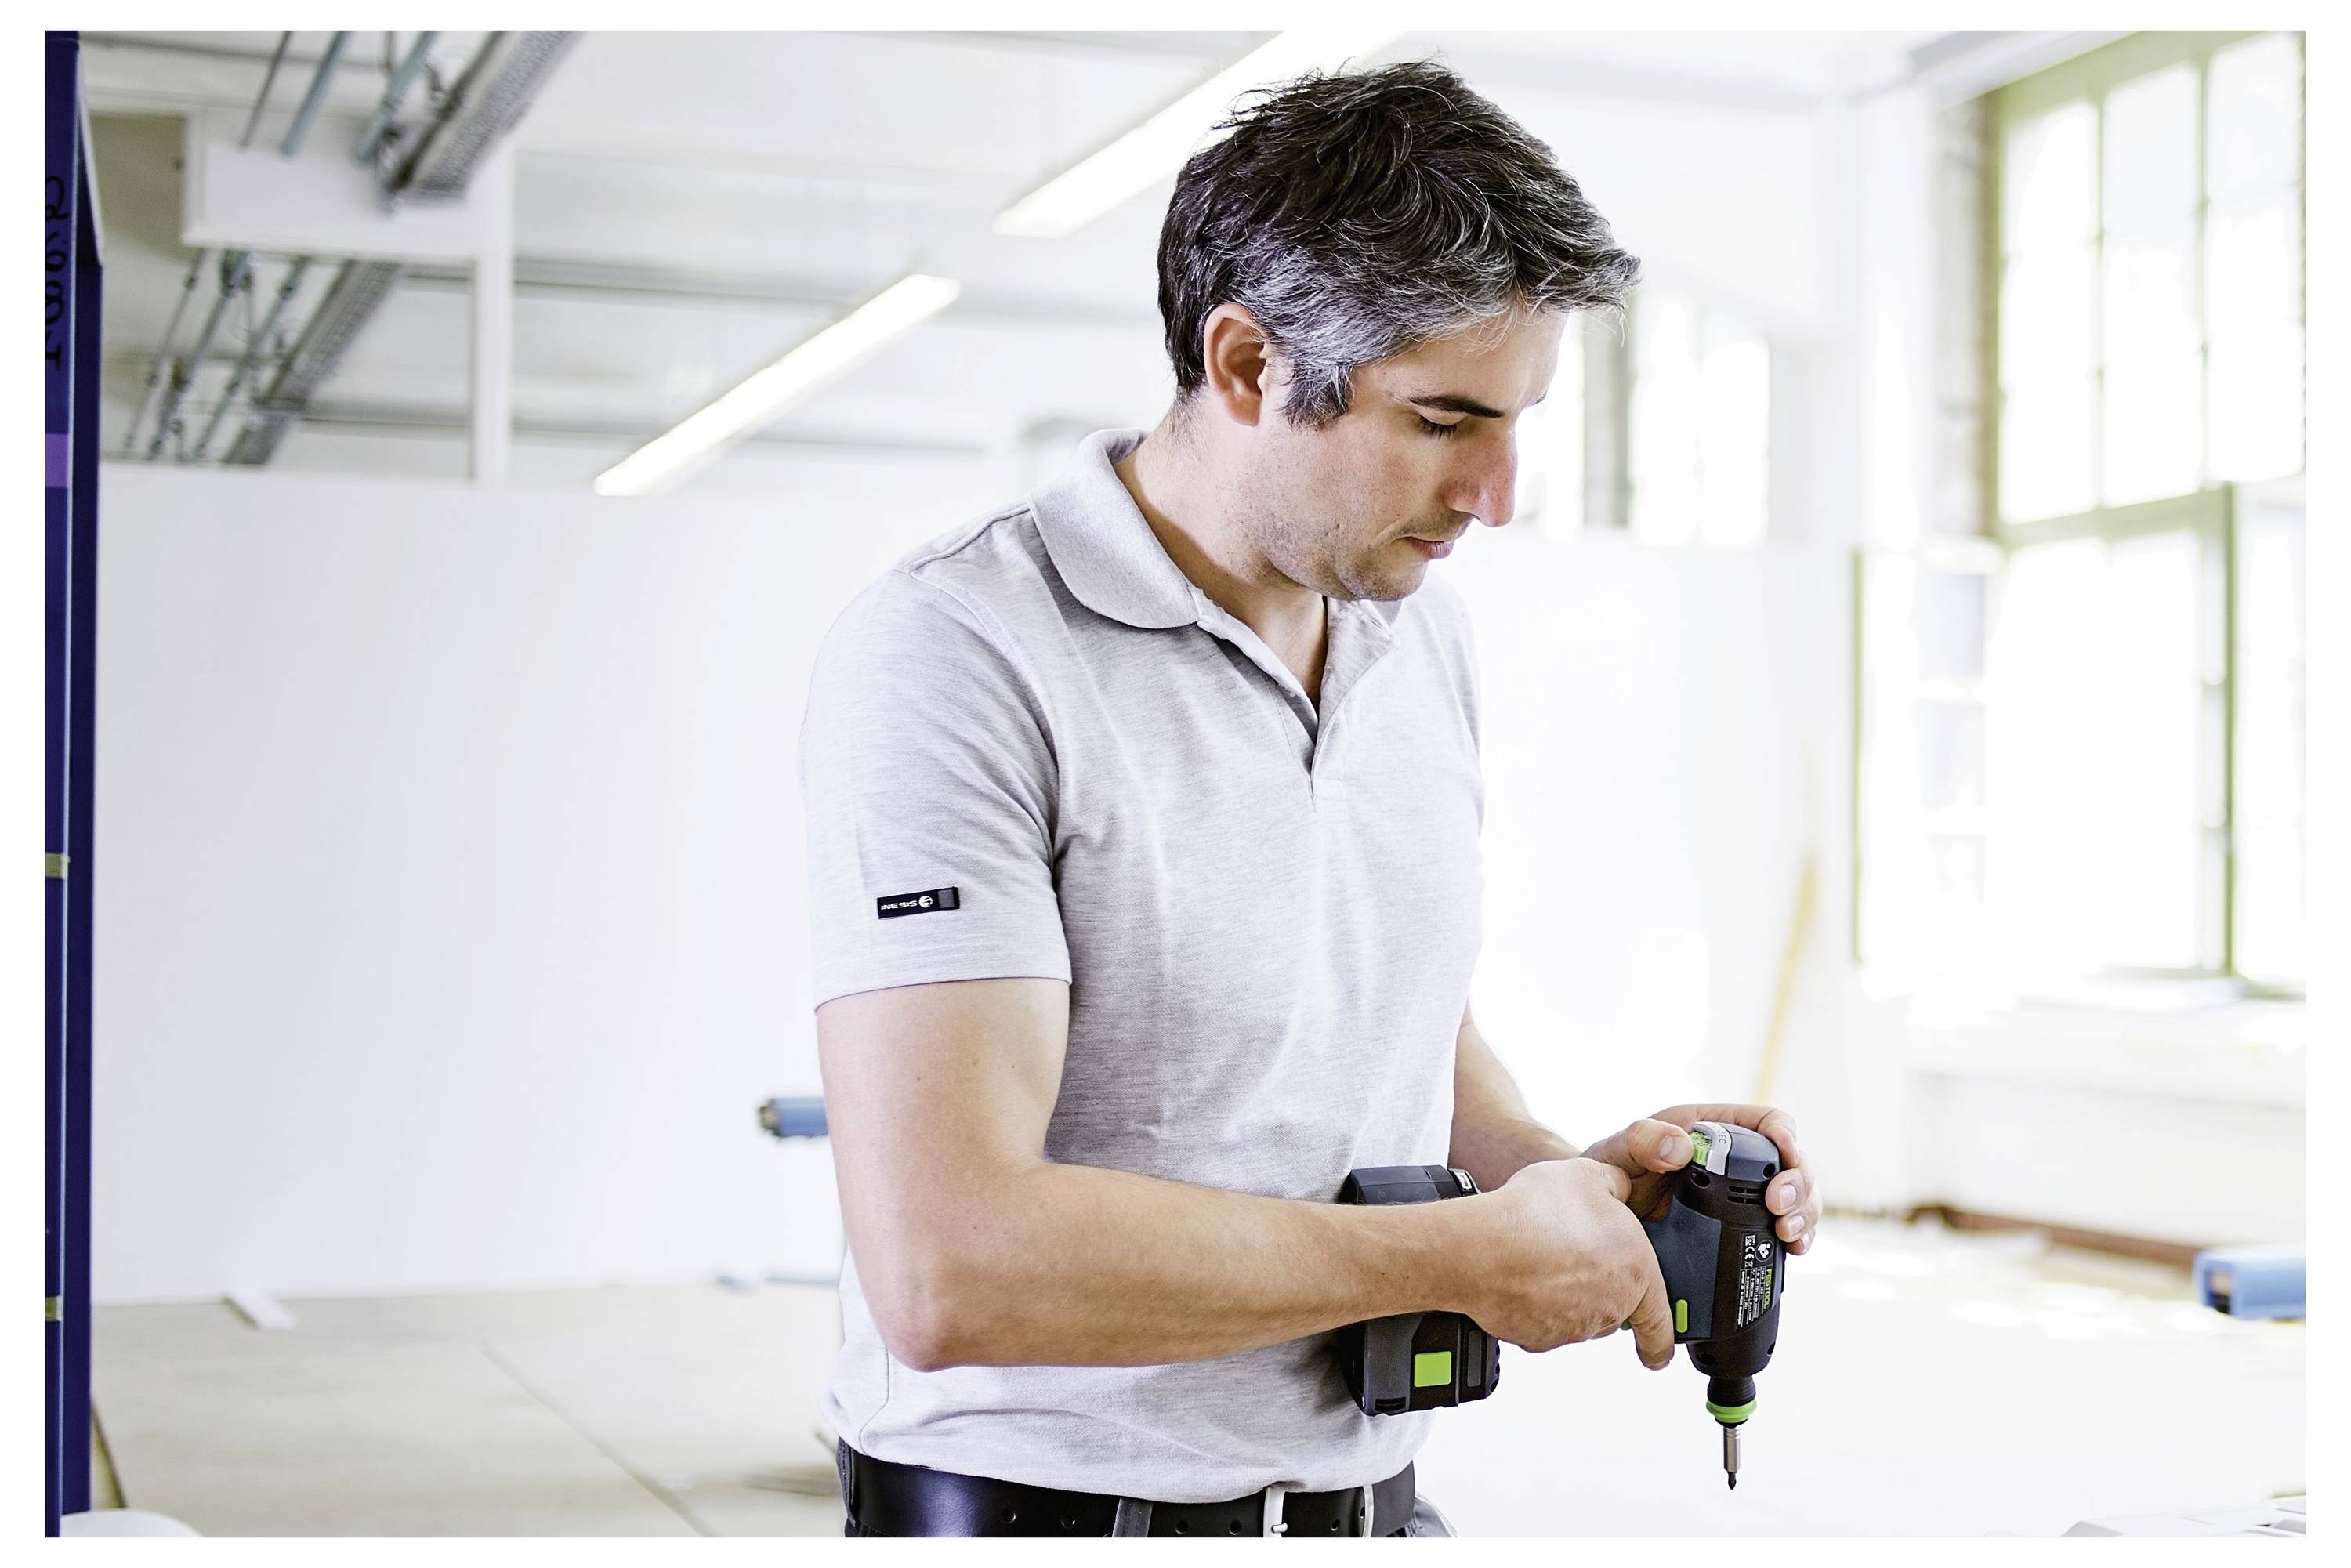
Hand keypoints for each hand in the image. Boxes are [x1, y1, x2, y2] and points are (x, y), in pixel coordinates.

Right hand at [1460, 1157, 1675, 1368]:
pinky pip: (1546, 1323)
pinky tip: (1523, 1276)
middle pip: (1615, 1307)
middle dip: (1599, 1287)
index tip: (1658, 1354)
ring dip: (1568, 1295)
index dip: (1662, 1342)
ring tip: (1542, 1257)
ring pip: (1580, 1316)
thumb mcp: (1590, 1175)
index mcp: (1635, 1269)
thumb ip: (1618, 1188)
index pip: (1662, 1322)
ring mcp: (1575, 1326)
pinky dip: (1538, 1305)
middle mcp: (1611, 1305)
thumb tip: (1622, 1192)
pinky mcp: (1540, 1337)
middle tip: (1573, 1255)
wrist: (1482, 1249)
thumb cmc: (1534, 1214)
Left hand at [1580, 1104, 1819, 1254]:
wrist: (1599, 1218)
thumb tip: (1681, 1147)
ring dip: (1803, 1214)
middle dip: (1799, 1185)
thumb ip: (1642, 1140)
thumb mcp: (1618, 1151)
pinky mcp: (1743, 1228)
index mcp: (1713, 1130)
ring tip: (1787, 1235)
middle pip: (1792, 1164)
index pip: (1766, 1122)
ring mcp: (1743, 1196)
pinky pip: (1783, 1228)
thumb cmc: (1610, 1173)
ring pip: (1796, 1198)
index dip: (1784, 1135)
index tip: (1784, 1155)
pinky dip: (1796, 1238)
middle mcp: (1736, 1161)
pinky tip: (1792, 1251)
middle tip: (1779, 1208)